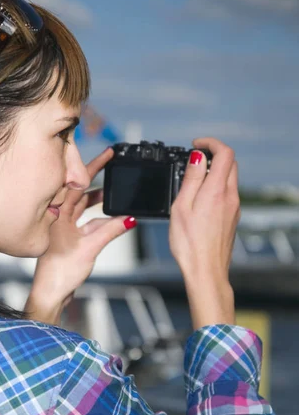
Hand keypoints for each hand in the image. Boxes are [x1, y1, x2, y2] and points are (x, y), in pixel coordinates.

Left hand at [25, 147, 135, 323]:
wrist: (50, 293)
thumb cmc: (59, 273)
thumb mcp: (90, 248)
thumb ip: (111, 231)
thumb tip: (129, 218)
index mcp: (57, 213)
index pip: (78, 182)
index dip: (94, 166)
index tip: (108, 154)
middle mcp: (58, 216)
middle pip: (80, 190)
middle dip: (97, 177)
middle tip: (112, 161)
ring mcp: (62, 226)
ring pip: (82, 205)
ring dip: (97, 198)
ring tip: (113, 189)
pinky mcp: (67, 236)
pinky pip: (84, 218)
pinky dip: (97, 216)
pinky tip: (110, 216)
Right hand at [169, 137, 239, 328]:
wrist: (205, 271)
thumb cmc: (190, 244)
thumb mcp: (181, 207)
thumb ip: (191, 179)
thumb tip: (197, 158)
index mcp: (217, 191)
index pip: (225, 153)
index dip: (211, 143)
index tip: (196, 144)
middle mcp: (230, 197)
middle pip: (230, 164)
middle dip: (213, 155)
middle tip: (193, 161)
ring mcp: (234, 208)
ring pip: (229, 179)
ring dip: (214, 172)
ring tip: (192, 182)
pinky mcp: (232, 218)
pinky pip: (227, 194)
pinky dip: (215, 187)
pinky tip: (199, 200)